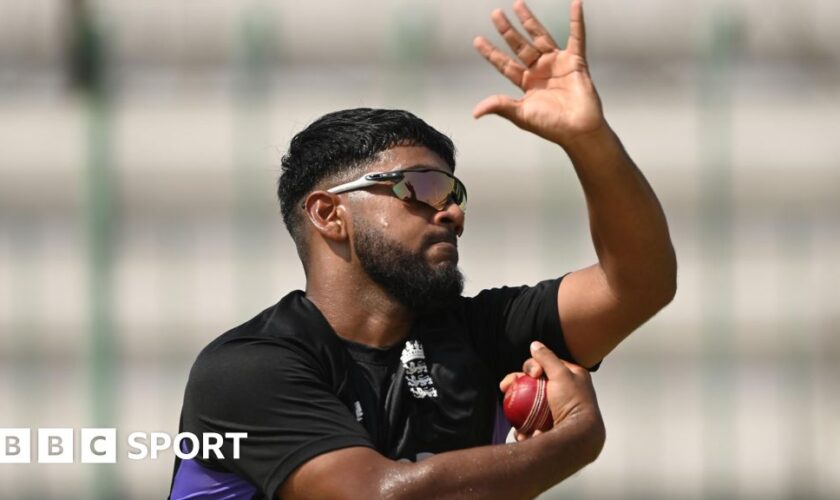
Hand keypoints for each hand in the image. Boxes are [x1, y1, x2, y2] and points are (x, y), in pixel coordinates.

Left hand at [473, 0, 605, 146]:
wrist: (578, 130)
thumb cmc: (551, 126)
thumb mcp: (521, 115)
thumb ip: (500, 106)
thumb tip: (476, 112)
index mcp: (526, 83)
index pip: (505, 64)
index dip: (491, 53)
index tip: (477, 40)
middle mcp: (539, 71)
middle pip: (519, 46)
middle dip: (507, 30)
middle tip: (495, 14)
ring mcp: (556, 64)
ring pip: (540, 37)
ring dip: (529, 21)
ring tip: (518, 5)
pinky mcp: (575, 61)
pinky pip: (577, 37)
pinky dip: (576, 21)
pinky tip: (575, 4)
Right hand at [500, 341, 601, 440]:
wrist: (580, 438)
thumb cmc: (573, 403)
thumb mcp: (561, 374)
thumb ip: (547, 358)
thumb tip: (534, 345)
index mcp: (572, 379)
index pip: (546, 367)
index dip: (532, 367)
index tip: (530, 373)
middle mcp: (564, 395)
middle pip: (533, 385)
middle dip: (516, 386)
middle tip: (505, 387)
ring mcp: (556, 414)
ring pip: (528, 407)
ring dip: (517, 411)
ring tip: (511, 415)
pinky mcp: (549, 430)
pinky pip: (531, 427)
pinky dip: (524, 430)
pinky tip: (521, 433)